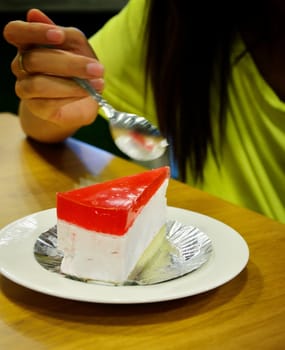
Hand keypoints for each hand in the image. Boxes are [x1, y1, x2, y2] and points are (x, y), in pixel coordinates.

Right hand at [3, 9, 103, 128]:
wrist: (78, 101)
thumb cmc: (76, 70)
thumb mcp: (77, 48)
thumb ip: (66, 35)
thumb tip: (43, 20)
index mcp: (27, 44)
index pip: (15, 32)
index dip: (34, 32)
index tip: (59, 35)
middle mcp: (21, 65)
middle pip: (34, 60)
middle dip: (70, 64)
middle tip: (97, 68)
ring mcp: (26, 88)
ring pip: (40, 84)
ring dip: (73, 84)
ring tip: (97, 84)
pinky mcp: (37, 107)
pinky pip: (50, 102)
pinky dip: (72, 97)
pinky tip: (88, 93)